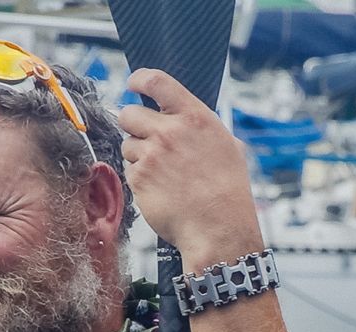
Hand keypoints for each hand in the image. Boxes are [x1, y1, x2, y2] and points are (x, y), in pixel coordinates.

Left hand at [118, 69, 262, 265]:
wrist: (219, 228)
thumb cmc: (228, 191)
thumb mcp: (228, 147)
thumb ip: (201, 127)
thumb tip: (186, 118)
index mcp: (194, 117)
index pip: (156, 82)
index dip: (139, 80)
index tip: (134, 84)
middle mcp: (170, 131)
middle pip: (128, 113)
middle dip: (133, 124)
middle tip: (147, 139)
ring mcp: (151, 155)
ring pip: (127, 144)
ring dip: (138, 155)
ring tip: (163, 173)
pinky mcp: (139, 178)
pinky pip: (129, 169)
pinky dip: (140, 178)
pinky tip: (160, 189)